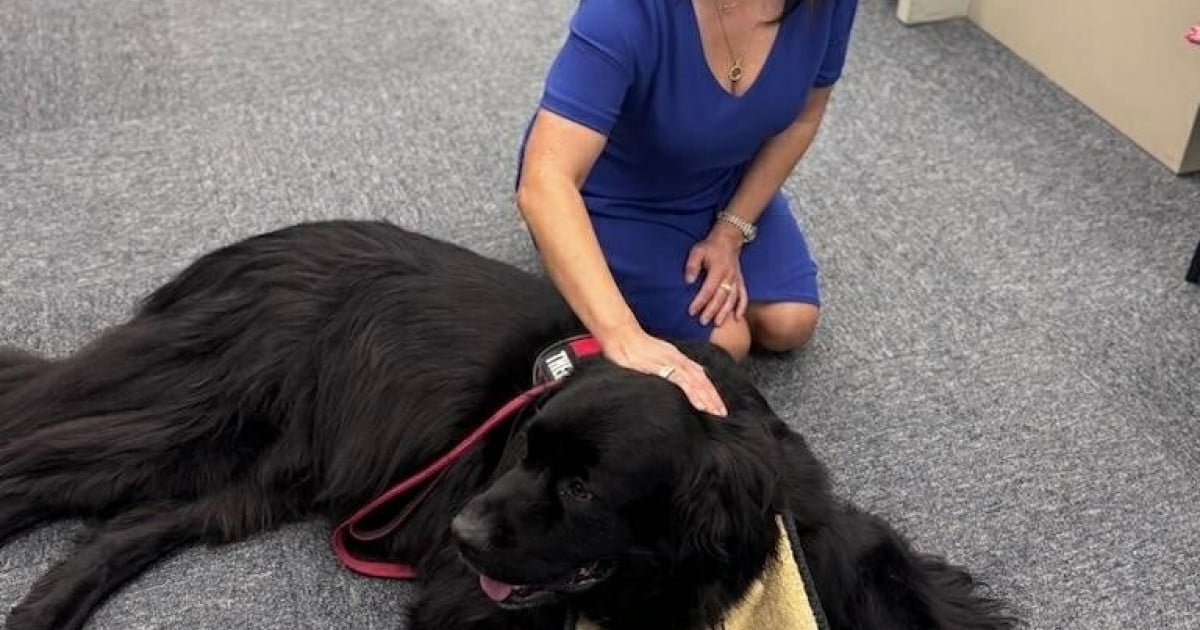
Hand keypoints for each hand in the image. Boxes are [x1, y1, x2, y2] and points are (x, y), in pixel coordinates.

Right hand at [600, 327, 727, 416]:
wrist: (619, 333)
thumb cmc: (629, 346)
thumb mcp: (648, 358)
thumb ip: (658, 368)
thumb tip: (663, 378)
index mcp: (675, 357)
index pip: (697, 374)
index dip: (708, 389)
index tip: (715, 404)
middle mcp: (677, 358)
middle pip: (702, 379)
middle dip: (713, 397)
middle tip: (723, 413)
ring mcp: (671, 361)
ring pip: (696, 381)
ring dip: (708, 398)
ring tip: (716, 413)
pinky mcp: (663, 366)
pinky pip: (683, 382)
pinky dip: (694, 394)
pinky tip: (700, 405)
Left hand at [685, 225, 747, 327]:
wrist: (728, 240)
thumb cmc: (710, 247)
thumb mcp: (697, 251)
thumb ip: (692, 265)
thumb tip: (688, 281)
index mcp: (718, 269)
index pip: (708, 290)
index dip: (700, 301)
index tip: (691, 311)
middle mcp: (729, 276)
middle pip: (720, 297)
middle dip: (711, 311)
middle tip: (702, 322)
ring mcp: (736, 280)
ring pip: (732, 299)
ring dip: (724, 312)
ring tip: (716, 323)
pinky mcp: (740, 281)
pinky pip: (743, 296)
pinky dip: (741, 307)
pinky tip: (737, 318)